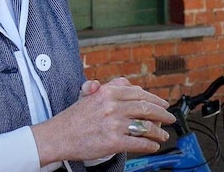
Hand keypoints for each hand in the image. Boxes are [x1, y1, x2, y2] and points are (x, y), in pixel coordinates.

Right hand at [32, 77, 175, 165]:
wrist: (58, 136)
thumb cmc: (72, 118)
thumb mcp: (87, 96)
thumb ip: (107, 87)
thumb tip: (125, 83)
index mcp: (106, 93)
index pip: (138, 93)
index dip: (155, 99)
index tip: (163, 104)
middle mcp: (111, 107)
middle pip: (146, 109)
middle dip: (163, 114)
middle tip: (170, 118)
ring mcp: (113, 125)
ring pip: (146, 127)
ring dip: (159, 132)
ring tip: (163, 135)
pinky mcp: (114, 142)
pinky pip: (140, 143)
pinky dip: (150, 145)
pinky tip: (153, 145)